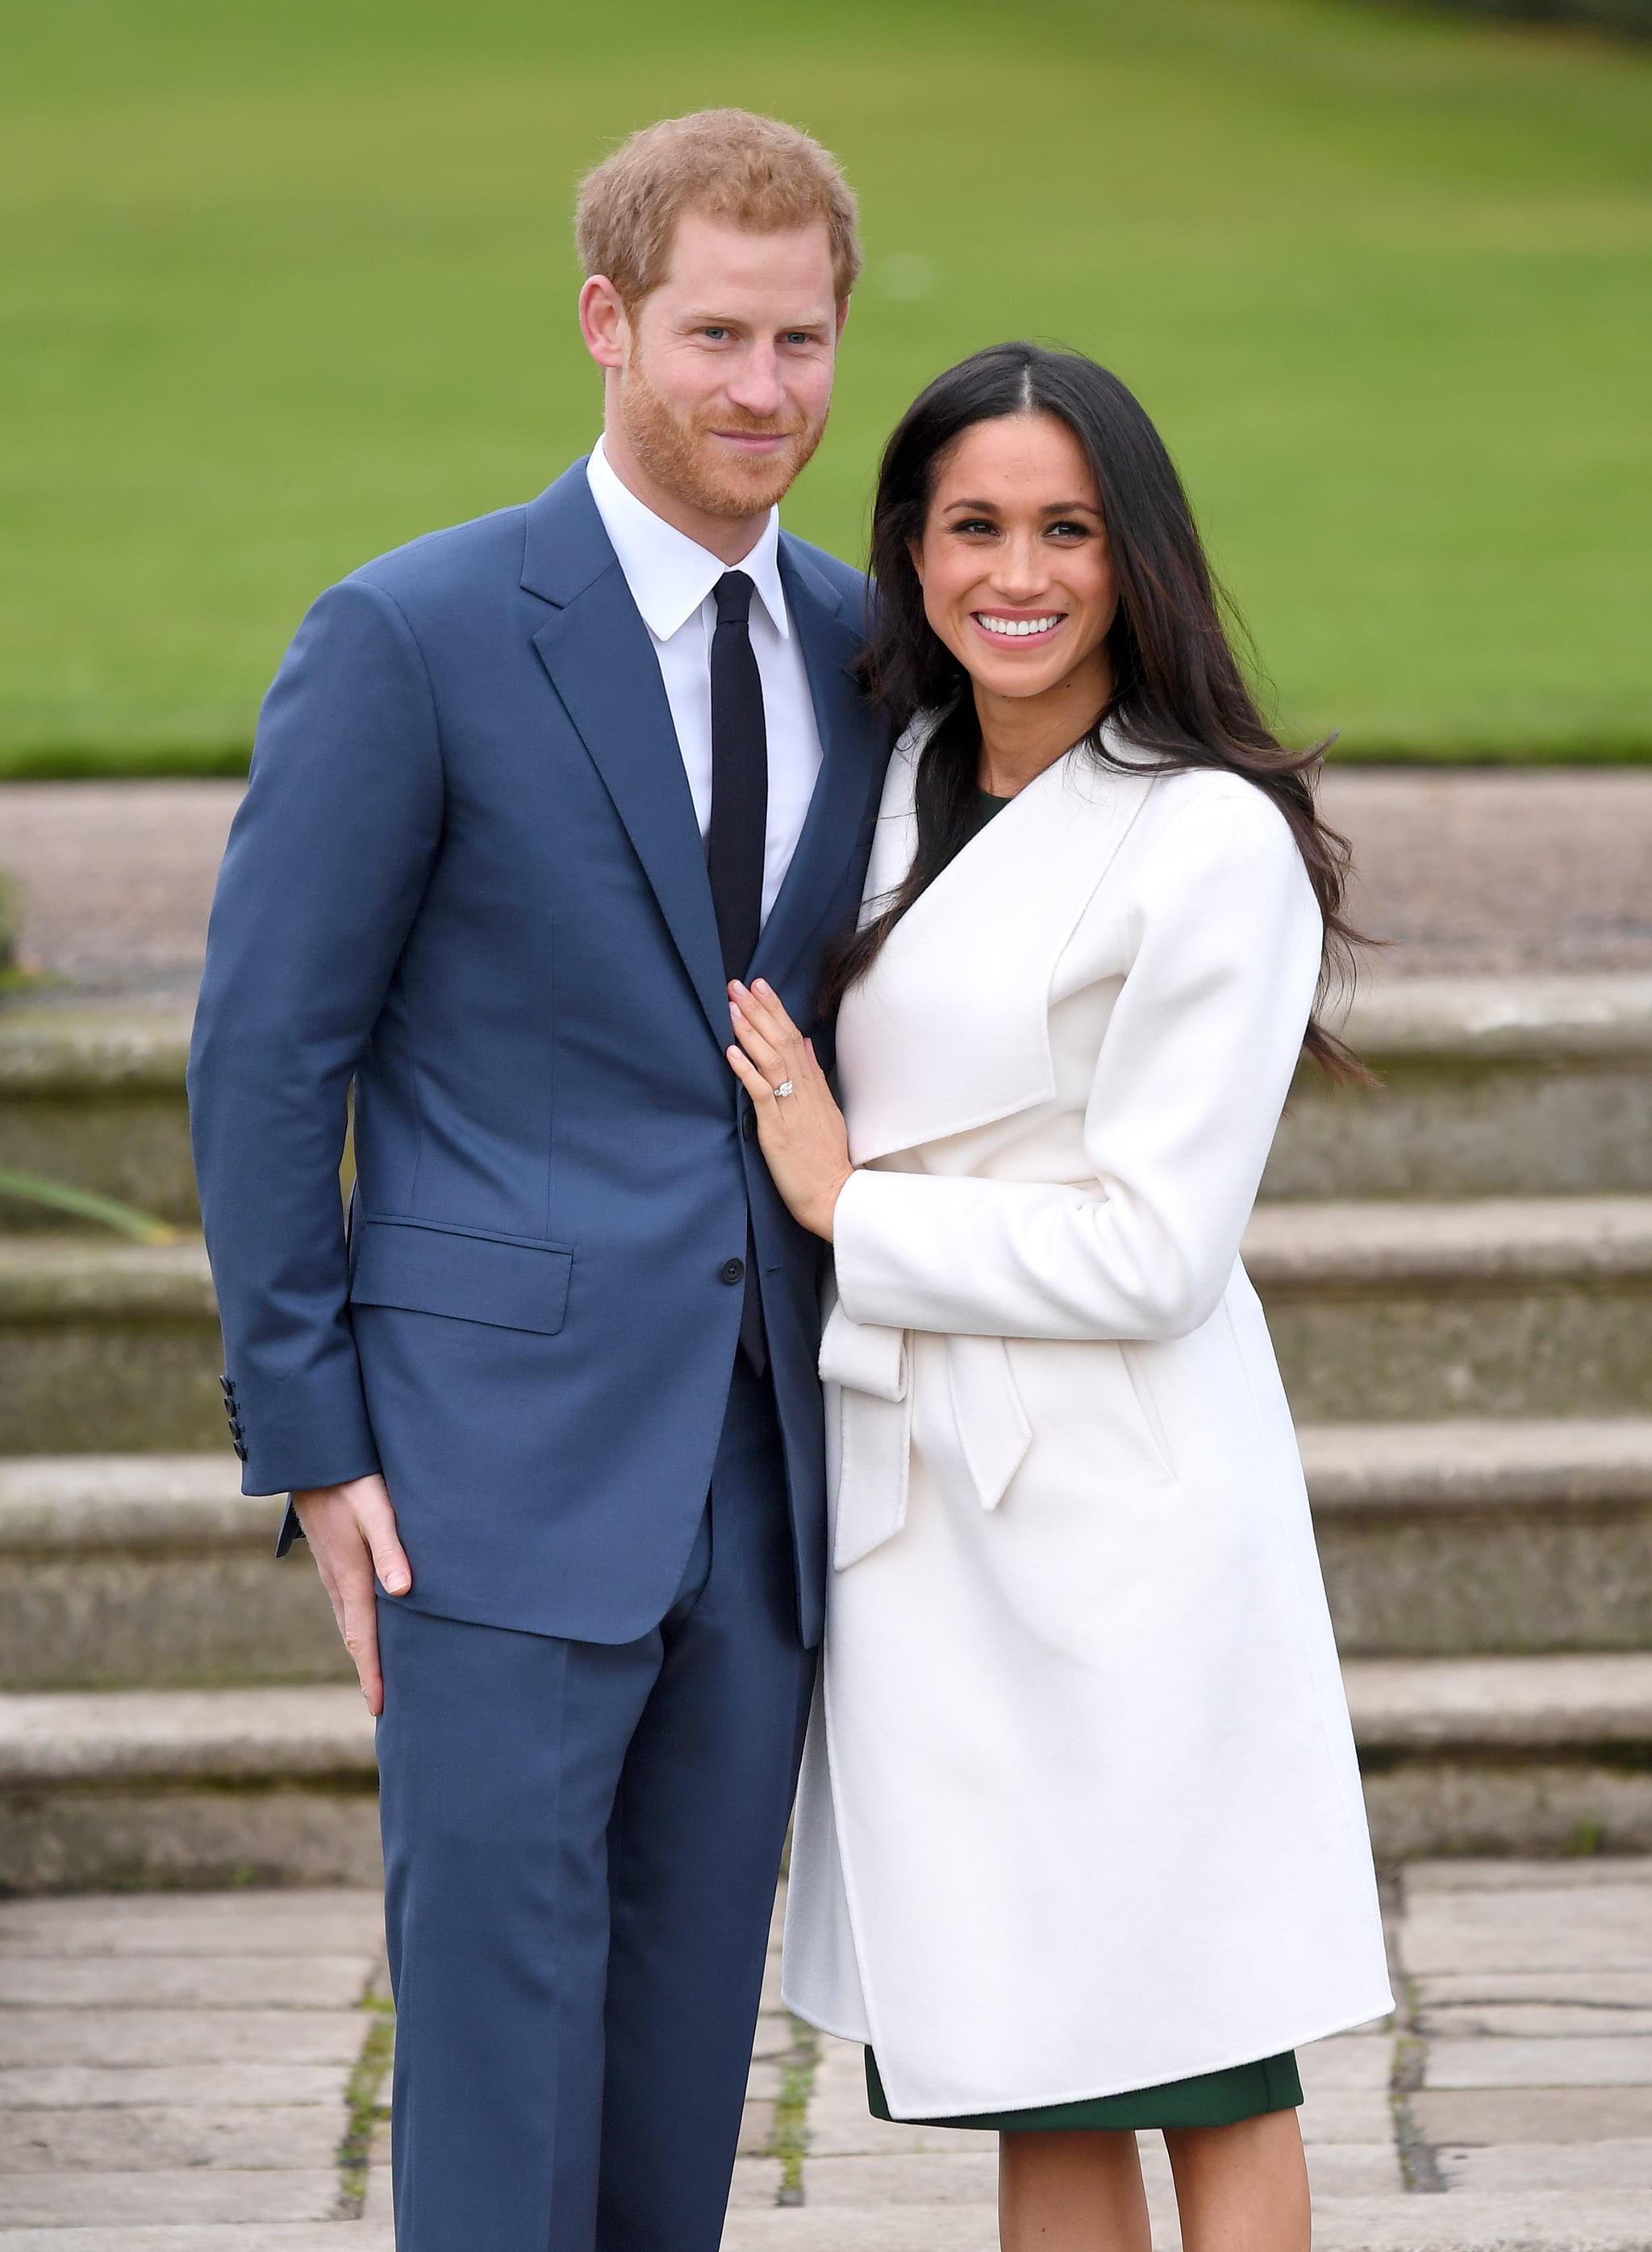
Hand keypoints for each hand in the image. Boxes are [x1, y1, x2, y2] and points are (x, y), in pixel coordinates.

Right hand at [290, 1473, 409, 1714]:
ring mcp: (331, 1570)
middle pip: (354, 1636)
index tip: (379, 1707)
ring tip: (375, 1673)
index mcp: (351, 1577)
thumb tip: (402, 1592)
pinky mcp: (331, 1557)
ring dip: (361, 1648)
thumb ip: (391, 1550)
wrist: (312, 1459)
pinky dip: (356, 1624)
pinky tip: (365, 1624)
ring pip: (347, 1620)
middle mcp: (337, 1581)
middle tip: (380, 1703)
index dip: (372, 1673)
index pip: (363, 1637)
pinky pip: (344, 1602)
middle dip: (367, 1670)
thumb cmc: (351, 1482)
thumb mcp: (377, 1511)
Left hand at [726, 980, 853, 1240]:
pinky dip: (747, 1070)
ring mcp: (791, 1109)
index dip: (777, 1010)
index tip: (761, 986)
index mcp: (815, 1088)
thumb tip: (808, 1047)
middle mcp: (805, 1092)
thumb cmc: (826, 1160)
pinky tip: (732, 1052)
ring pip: (772, 1060)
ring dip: (751, 1031)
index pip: (795, 1038)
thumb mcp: (827, 1112)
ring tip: (732, 1007)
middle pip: (783, 1041)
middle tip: (739, 983)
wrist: (834, 1196)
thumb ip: (816, 1078)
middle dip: (760, 1010)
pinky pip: (762, 1094)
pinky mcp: (778, 1129)